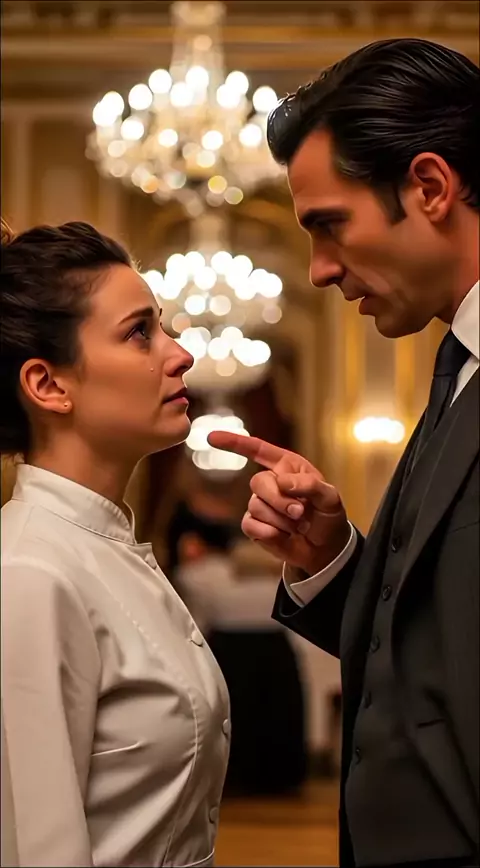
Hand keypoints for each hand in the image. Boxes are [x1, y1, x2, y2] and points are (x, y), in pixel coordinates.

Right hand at [207, 432, 350, 575]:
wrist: (326, 547)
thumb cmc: (328, 516)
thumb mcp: (330, 498)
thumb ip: (310, 485)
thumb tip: (281, 481)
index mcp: (286, 467)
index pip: (257, 449)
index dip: (234, 442)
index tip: (212, 438)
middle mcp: (270, 482)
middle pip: (258, 482)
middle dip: (280, 500)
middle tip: (300, 512)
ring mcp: (260, 504)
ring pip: (256, 506)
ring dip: (281, 520)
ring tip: (298, 525)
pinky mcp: (254, 526)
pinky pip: (251, 526)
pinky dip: (272, 533)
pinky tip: (285, 535)